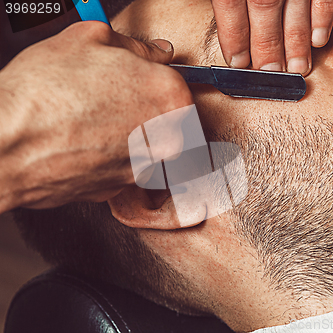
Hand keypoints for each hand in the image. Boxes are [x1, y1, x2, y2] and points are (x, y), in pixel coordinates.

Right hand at [0, 21, 192, 211]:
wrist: (7, 144)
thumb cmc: (44, 94)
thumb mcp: (91, 40)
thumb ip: (136, 47)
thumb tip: (155, 53)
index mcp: (169, 96)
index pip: (177, 85)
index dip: (152, 80)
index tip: (137, 81)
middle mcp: (166, 138)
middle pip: (166, 118)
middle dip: (144, 108)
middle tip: (112, 101)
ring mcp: (145, 168)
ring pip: (144, 144)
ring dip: (126, 133)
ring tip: (90, 121)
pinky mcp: (120, 189)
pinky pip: (122, 166)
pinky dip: (108, 156)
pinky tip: (83, 142)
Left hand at [212, 0, 332, 74]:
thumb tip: (227, 29)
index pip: (230, 4)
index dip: (234, 37)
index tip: (237, 63)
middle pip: (263, 10)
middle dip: (267, 47)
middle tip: (270, 74)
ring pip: (295, 9)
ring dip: (296, 43)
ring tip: (297, 68)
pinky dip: (323, 19)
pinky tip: (318, 41)